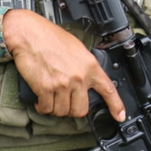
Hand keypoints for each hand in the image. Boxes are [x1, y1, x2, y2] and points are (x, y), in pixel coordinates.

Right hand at [2, 9, 125, 121]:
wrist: (30, 34)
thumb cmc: (51, 38)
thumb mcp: (77, 49)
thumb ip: (85, 66)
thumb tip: (86, 80)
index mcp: (90, 66)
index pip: (108, 89)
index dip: (116, 106)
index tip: (120, 116)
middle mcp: (79, 77)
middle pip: (81, 109)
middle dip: (72, 108)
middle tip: (66, 101)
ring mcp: (62, 84)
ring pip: (63, 111)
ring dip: (56, 108)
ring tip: (52, 97)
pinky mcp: (45, 89)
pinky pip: (46, 109)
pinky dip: (42, 107)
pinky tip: (41, 99)